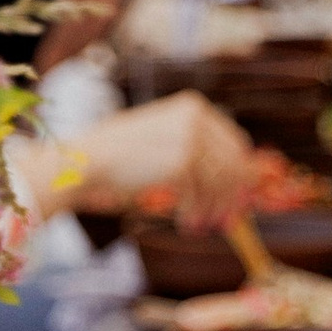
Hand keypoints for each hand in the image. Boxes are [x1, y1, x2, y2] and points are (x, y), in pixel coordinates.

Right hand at [71, 90, 256, 215]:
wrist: (92, 159)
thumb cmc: (123, 153)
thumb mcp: (164, 135)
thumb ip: (195, 145)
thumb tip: (233, 175)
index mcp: (194, 107)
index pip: (235, 141)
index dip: (239, 172)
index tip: (236, 196)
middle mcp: (196, 118)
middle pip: (233, 163)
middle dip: (231, 194)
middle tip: (226, 218)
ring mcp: (190, 139)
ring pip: (220, 182)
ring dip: (212, 208)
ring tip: (200, 223)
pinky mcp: (180, 163)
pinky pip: (200, 195)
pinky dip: (195, 212)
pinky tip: (185, 222)